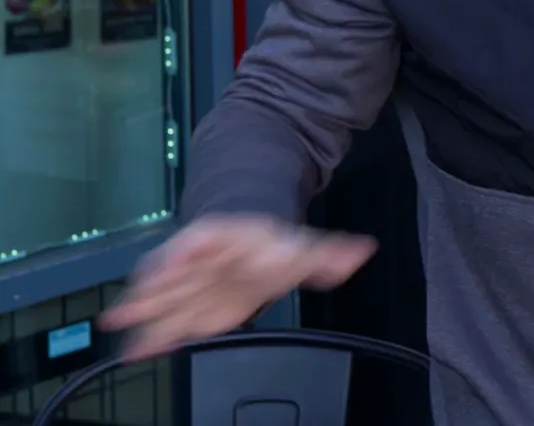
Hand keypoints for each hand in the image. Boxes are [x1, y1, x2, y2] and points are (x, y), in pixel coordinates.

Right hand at [100, 215, 374, 359]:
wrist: (252, 245)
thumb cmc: (273, 244)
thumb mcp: (302, 245)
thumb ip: (330, 253)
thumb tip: (361, 253)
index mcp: (226, 235)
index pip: (202, 238)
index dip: (184, 251)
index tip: (172, 263)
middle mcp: (202, 259)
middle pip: (174, 273)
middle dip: (152, 289)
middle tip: (130, 305)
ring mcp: (191, 283)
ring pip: (163, 298)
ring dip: (141, 313)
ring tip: (119, 327)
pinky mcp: (189, 306)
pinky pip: (168, 320)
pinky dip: (153, 336)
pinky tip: (137, 351)